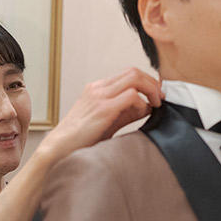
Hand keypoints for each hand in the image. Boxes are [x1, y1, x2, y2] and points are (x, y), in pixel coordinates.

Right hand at [38, 68, 162, 163]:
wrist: (59, 149)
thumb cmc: (81, 139)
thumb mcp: (107, 121)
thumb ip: (126, 112)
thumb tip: (148, 106)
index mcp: (97, 89)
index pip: (128, 74)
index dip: (147, 81)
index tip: (157, 95)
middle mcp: (98, 88)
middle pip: (133, 71)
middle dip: (152, 82)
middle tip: (161, 98)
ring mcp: (99, 96)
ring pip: (134, 77)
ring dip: (150, 89)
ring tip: (156, 104)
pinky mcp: (103, 109)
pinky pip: (131, 95)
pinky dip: (142, 102)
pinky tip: (144, 112)